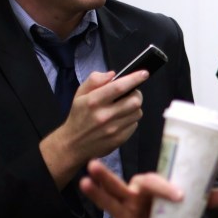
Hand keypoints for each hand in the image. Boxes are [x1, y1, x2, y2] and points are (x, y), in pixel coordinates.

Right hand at [39, 70, 148, 187]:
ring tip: (124, 107)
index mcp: (93, 101)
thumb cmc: (78, 116)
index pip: (119, 87)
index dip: (134, 79)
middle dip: (136, 94)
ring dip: (134, 107)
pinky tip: (121, 119)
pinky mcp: (119, 139)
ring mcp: (113, 129)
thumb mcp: (80, 94)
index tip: (144, 73)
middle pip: (135, 101)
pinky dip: (131, 119)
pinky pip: (134, 125)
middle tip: (131, 93)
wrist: (73, 144)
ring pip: (137, 113)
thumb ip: (95, 80)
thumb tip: (112, 74)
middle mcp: (104, 115)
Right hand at [78, 159, 217, 217]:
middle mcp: (132, 196)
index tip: (180, 196)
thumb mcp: (186, 205)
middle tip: (93, 163)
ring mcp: (124, 213)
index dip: (165, 187)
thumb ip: (204, 200)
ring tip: (84, 183)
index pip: (152, 181)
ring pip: (108, 201)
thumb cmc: (168, 211)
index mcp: (149, 186)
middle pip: (117, 185)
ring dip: (96, 193)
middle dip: (105, 176)